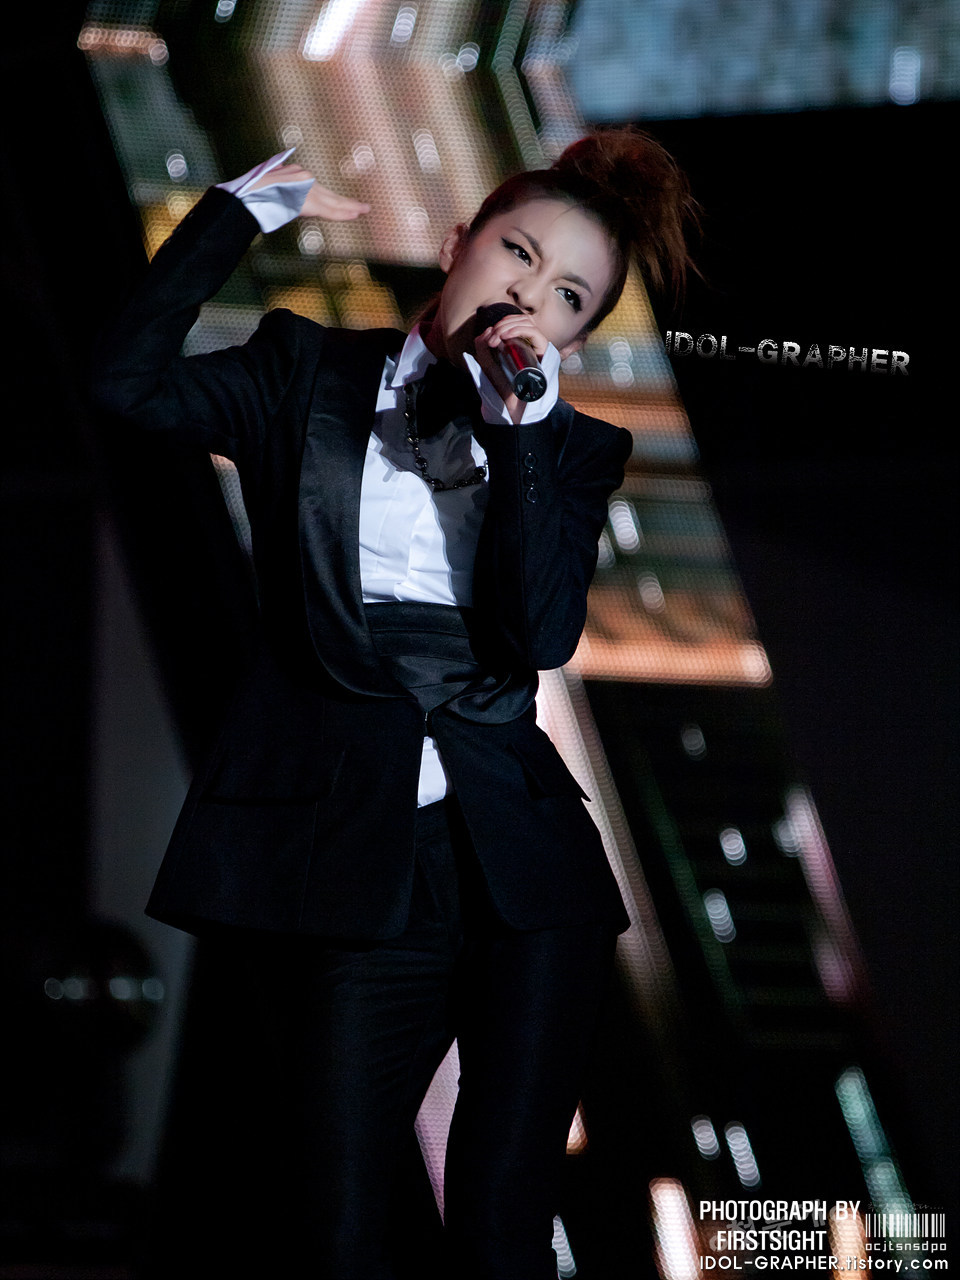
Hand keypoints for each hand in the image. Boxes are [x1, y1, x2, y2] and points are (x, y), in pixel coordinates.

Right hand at [249, 164, 369, 219]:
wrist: (246, 196)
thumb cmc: (251, 193)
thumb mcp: (269, 186)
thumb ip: (282, 189)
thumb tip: (284, 194)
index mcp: (296, 174)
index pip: (318, 189)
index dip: (332, 198)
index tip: (344, 204)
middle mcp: (304, 178)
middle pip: (329, 193)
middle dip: (346, 201)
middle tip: (363, 206)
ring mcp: (307, 188)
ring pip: (333, 201)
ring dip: (350, 207)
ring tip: (364, 210)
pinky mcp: (308, 201)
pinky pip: (329, 210)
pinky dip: (342, 213)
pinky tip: (355, 215)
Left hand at [473, 312, 549, 424]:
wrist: (514, 406)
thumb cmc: (503, 388)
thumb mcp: (487, 366)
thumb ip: (483, 349)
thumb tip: (486, 330)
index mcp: (520, 344)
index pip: (513, 322)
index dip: (500, 324)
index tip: (488, 339)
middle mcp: (531, 343)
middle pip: (520, 319)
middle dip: (502, 324)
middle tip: (491, 339)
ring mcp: (538, 347)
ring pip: (527, 322)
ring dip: (509, 325)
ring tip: (497, 337)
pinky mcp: (544, 352)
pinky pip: (534, 332)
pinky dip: (519, 330)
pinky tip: (506, 336)